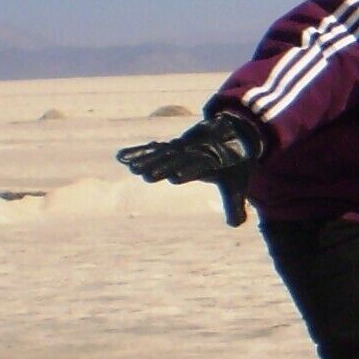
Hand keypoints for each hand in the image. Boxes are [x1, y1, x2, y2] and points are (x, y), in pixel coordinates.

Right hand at [116, 110, 263, 227]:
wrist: (232, 133)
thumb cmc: (234, 164)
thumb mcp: (237, 184)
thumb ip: (234, 204)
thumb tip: (237, 225)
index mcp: (211, 161)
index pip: (198, 166)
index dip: (188, 170)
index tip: (176, 177)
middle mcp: (194, 153)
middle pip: (176, 160)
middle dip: (163, 167)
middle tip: (147, 175)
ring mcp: (181, 148)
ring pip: (161, 154)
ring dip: (146, 160)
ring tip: (130, 168)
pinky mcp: (171, 147)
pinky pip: (152, 150)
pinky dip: (138, 152)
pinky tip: (120, 157)